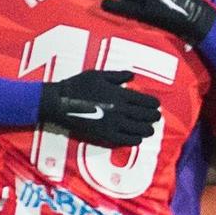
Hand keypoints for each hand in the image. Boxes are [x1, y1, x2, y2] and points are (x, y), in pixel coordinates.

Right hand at [37, 69, 161, 148]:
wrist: (60, 103)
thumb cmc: (77, 86)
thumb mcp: (98, 74)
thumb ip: (118, 75)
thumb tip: (132, 76)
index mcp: (120, 94)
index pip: (147, 102)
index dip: (154, 104)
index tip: (155, 105)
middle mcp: (121, 110)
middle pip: (147, 116)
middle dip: (154, 117)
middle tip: (155, 117)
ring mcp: (114, 124)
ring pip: (140, 130)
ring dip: (147, 129)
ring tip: (148, 129)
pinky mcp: (105, 135)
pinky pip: (127, 140)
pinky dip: (135, 140)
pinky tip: (137, 138)